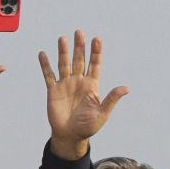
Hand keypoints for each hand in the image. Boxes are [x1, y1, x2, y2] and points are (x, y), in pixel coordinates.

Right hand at [38, 30, 126, 159]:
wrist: (70, 137)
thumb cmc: (88, 127)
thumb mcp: (102, 113)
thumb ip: (112, 99)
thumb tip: (126, 88)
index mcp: (92, 86)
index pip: (95, 64)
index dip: (96, 52)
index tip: (97, 39)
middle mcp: (79, 82)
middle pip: (79, 60)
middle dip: (80, 46)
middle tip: (79, 32)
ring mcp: (66, 85)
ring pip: (64, 64)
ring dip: (63, 52)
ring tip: (62, 39)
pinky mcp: (53, 91)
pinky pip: (49, 75)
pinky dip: (45, 65)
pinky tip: (43, 54)